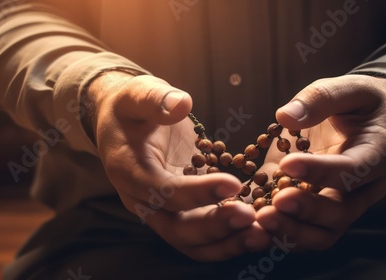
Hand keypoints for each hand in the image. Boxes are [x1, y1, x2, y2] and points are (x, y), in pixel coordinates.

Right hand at [87, 73, 269, 260]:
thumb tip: (180, 105)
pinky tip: (258, 231)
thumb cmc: (131, 107)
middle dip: (215, 227)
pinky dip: (229, 238)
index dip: (197, 192)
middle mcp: (142, 200)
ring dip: (226, 243)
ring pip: (191, 242)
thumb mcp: (137, 93)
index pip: (162, 191)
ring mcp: (161, 210)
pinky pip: (203, 235)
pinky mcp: (180, 211)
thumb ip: (155, 99)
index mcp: (129, 171)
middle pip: (176, 228)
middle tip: (251, 218)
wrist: (124, 122)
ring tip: (262, 236)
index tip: (233, 184)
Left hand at [256, 75, 385, 250]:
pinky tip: (251, 227)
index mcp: (377, 155)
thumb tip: (284, 116)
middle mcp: (362, 189)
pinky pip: (300, 228)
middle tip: (274, 203)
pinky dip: (276, 233)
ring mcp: (339, 203)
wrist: (372, 121)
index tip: (289, 164)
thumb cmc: (361, 102)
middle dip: (305, 212)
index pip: (353, 170)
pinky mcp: (314, 206)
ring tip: (259, 222)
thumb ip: (321, 99)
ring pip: (321, 233)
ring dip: (289, 232)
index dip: (321, 171)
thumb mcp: (349, 89)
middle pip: (339, 214)